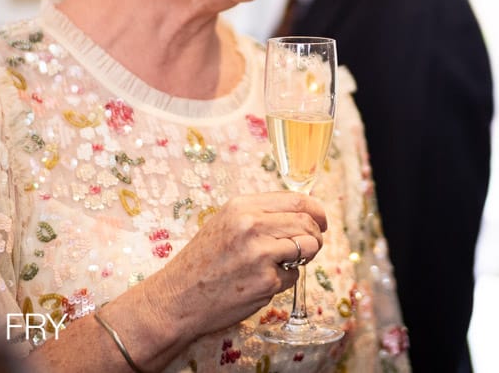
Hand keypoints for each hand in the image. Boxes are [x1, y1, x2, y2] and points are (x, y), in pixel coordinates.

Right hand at [153, 191, 328, 338]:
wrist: (177, 299)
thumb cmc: (203, 261)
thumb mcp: (226, 223)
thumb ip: (260, 214)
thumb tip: (303, 211)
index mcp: (242, 207)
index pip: (297, 200)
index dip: (316, 210)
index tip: (321, 220)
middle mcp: (252, 226)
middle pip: (307, 223)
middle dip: (315, 236)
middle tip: (309, 246)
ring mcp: (260, 255)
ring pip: (309, 247)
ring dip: (305, 257)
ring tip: (284, 263)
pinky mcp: (266, 282)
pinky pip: (294, 276)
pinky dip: (284, 280)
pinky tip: (261, 282)